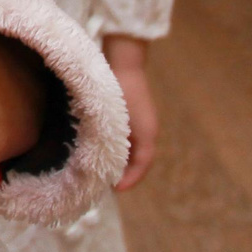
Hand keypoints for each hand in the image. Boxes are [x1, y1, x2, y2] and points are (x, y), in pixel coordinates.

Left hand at [104, 35, 155, 190]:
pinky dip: (120, 149)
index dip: (130, 180)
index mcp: (148, 135)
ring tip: (103, 170)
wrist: (124, 62)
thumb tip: (106, 164)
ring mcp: (142, 122)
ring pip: (134, 150)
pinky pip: (130, 139)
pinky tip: (103, 149)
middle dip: (125, 174)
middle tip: (106, 184)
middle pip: (139, 160)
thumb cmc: (119, 90)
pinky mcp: (133, 114)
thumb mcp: (115, 120)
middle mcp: (148, 131)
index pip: (141, 166)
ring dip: (122, 162)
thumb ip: (112, 142)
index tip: (115, 189)